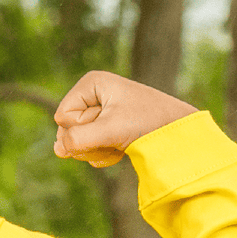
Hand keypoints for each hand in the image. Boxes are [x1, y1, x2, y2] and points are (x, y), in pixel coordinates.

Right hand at [53, 70, 197, 167]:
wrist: (179, 133)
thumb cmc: (148, 123)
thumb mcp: (110, 130)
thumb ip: (78, 139)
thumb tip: (58, 150)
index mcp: (90, 84)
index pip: (62, 117)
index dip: (82, 128)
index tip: (110, 124)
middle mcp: (91, 95)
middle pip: (67, 130)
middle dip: (88, 141)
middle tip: (114, 137)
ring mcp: (97, 112)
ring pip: (75, 142)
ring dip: (96, 150)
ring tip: (119, 143)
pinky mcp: (104, 126)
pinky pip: (87, 146)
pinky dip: (103, 153)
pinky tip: (121, 149)